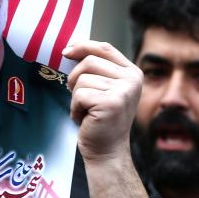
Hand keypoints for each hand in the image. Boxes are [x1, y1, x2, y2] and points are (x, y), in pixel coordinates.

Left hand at [63, 41, 142, 161]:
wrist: (107, 151)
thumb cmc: (101, 120)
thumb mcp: (105, 88)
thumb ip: (97, 69)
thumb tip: (70, 50)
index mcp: (132, 72)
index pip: (105, 48)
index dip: (83, 46)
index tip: (66, 51)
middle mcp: (132, 79)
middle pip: (90, 61)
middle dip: (75, 78)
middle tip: (78, 97)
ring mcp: (123, 91)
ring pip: (82, 79)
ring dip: (76, 97)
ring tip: (86, 111)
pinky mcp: (110, 103)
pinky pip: (79, 95)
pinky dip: (75, 108)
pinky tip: (84, 118)